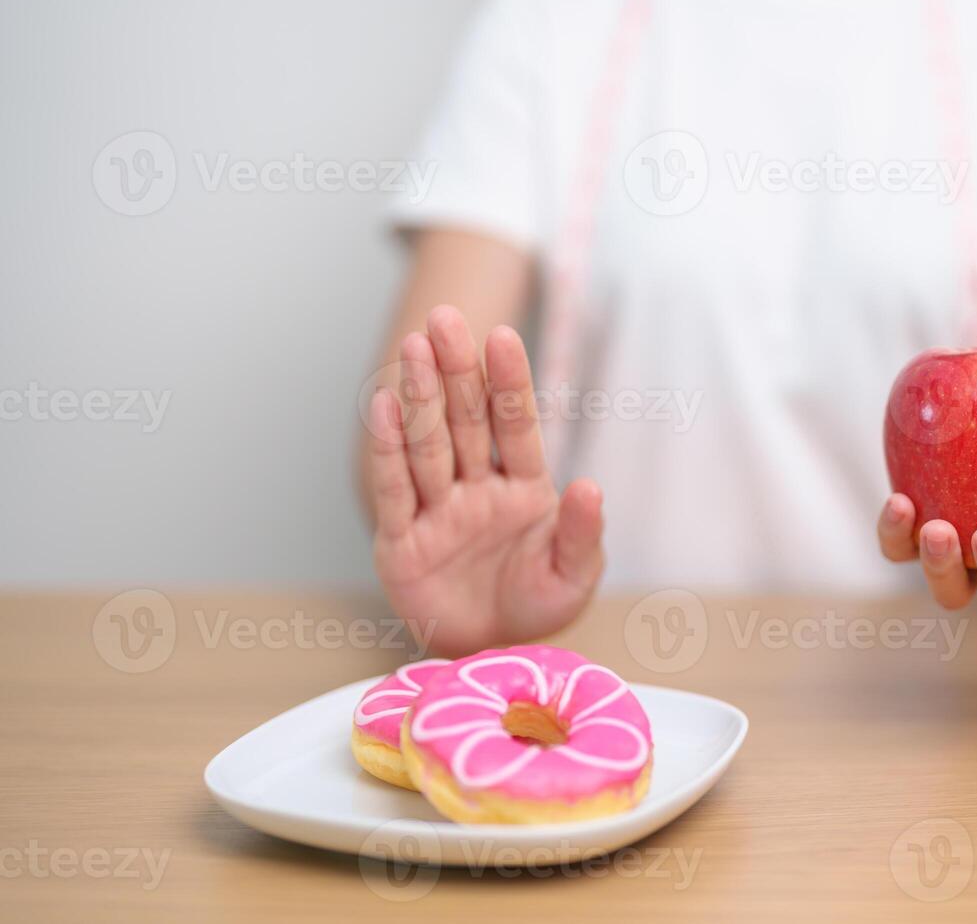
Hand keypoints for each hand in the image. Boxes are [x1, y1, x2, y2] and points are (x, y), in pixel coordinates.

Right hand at [366, 306, 603, 655]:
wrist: (492, 660)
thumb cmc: (537, 608)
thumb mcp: (574, 576)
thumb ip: (582, 533)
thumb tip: (590, 487)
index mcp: (524, 488)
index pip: (515, 425)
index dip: (508, 382)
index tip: (502, 336)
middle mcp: (477, 489)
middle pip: (466, 420)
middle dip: (457, 370)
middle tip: (445, 320)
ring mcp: (437, 511)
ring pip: (428, 444)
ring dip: (421, 396)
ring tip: (413, 347)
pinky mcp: (401, 542)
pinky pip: (393, 489)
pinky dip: (387, 450)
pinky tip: (382, 406)